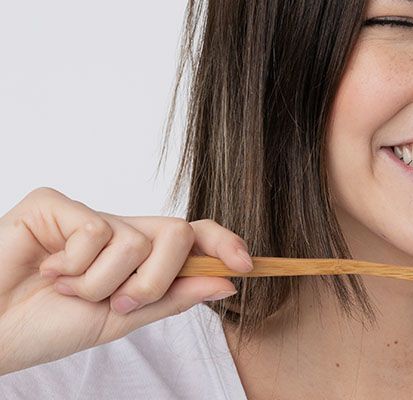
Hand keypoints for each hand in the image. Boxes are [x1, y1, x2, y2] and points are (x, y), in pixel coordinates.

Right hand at [0, 187, 252, 374]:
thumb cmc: (48, 325)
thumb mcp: (121, 318)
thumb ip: (172, 298)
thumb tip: (228, 281)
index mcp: (138, 257)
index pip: (192, 237)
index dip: (224, 242)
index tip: (247, 263)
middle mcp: (119, 231)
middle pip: (176, 234)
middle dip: (156, 280)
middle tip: (117, 301)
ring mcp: (89, 215)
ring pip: (135, 240)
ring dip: (100, 282)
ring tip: (65, 288)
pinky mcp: (56, 204)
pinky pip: (95, 229)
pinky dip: (74, 264)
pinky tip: (47, 269)